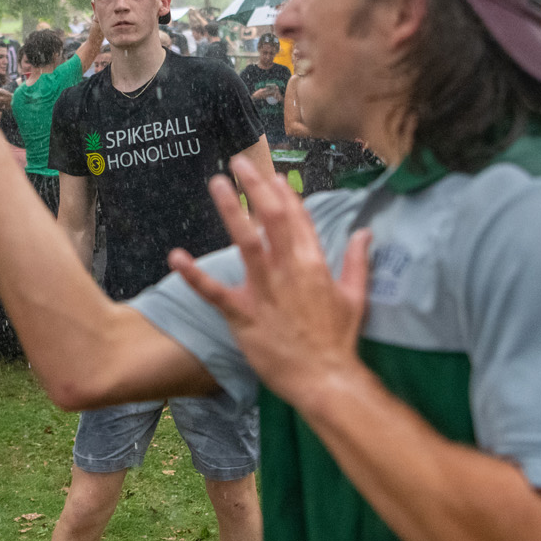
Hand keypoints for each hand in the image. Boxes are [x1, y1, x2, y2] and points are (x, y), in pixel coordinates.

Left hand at [166, 155, 374, 412]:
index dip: (283, 192)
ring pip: (246, 242)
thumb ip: (357, 261)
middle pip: (271, 218)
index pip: (297, 218)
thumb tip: (364, 232)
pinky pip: (215, 292)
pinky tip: (176, 256)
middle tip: (239, 162)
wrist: (325, 379)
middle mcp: (288, 270)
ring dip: (230, 210)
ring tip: (217, 183)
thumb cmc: (339, 340)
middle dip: (255, 186)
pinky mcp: (244, 314)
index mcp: (314, 263)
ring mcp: (264, 291)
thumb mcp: (355, 296)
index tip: (271, 173)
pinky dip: (194, 275)